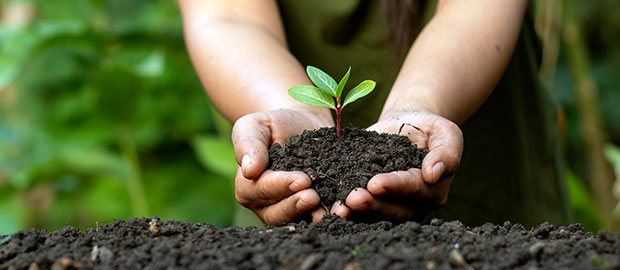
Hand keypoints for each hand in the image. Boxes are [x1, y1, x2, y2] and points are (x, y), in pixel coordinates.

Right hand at [232, 108, 332, 224]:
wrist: (301, 124)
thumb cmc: (273, 124)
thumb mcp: (254, 126)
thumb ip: (248, 144)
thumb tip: (248, 170)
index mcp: (249, 188)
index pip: (262, 190)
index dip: (280, 186)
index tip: (300, 179)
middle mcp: (267, 206)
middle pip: (279, 213)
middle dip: (296, 206)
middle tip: (313, 197)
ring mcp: (291, 211)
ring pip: (301, 220)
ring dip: (318, 216)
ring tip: (335, 209)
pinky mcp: (314, 209)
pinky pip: (322, 215)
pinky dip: (335, 212)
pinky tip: (347, 207)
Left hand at [330, 110, 463, 221]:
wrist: (408, 124)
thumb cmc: (430, 128)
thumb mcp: (446, 133)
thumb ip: (446, 153)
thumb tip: (433, 174)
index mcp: (433, 191)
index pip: (413, 189)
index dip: (394, 186)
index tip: (376, 183)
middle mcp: (412, 205)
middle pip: (393, 209)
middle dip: (372, 204)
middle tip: (352, 199)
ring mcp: (391, 206)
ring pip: (374, 214)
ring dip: (356, 213)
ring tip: (339, 208)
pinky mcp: (372, 201)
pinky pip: (359, 209)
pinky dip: (344, 208)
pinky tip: (330, 206)